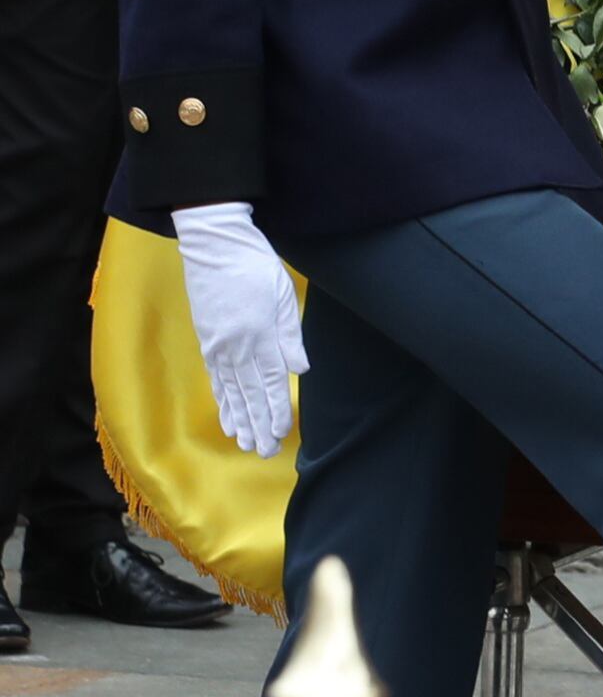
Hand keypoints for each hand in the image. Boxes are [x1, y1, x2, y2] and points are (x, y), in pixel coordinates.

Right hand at [173, 202, 305, 456]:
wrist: (214, 244)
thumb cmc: (254, 264)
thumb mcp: (282, 294)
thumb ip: (290, 335)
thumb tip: (300, 369)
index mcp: (257, 336)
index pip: (270, 384)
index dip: (275, 412)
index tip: (281, 435)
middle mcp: (234, 347)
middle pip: (248, 395)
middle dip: (257, 425)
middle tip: (262, 452)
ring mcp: (217, 345)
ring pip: (230, 391)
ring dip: (238, 418)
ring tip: (244, 442)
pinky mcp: (208, 340)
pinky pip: (215, 378)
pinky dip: (222, 399)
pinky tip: (226, 414)